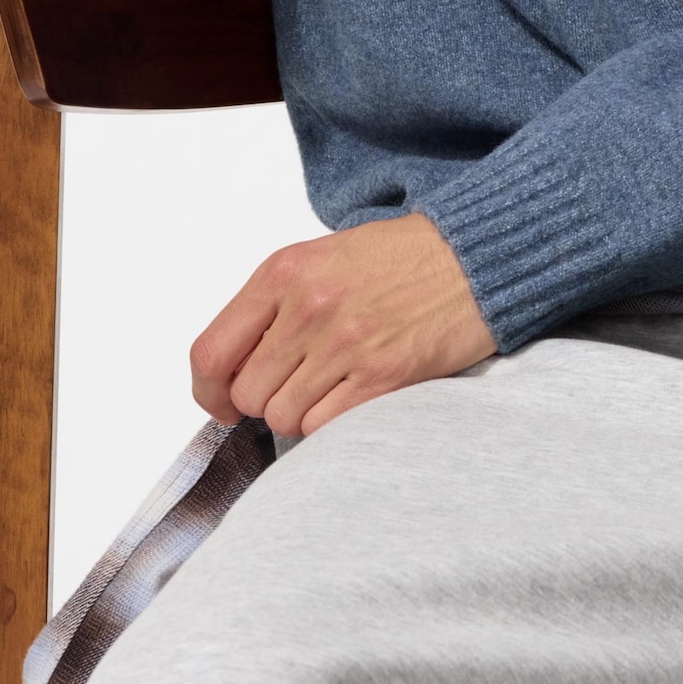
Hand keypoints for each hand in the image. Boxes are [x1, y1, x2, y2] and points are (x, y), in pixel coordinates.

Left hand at [189, 213, 498, 437]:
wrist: (473, 257)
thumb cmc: (400, 257)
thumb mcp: (323, 256)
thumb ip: (275, 303)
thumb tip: (237, 365)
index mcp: (284, 272)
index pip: (211, 352)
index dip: (209, 391)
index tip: (224, 401)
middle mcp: (308, 308)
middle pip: (247, 394)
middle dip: (265, 400)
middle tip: (296, 385)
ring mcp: (345, 343)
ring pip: (282, 417)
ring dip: (299, 413)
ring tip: (332, 386)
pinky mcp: (382, 375)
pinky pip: (323, 427)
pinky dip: (330, 423)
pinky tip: (353, 395)